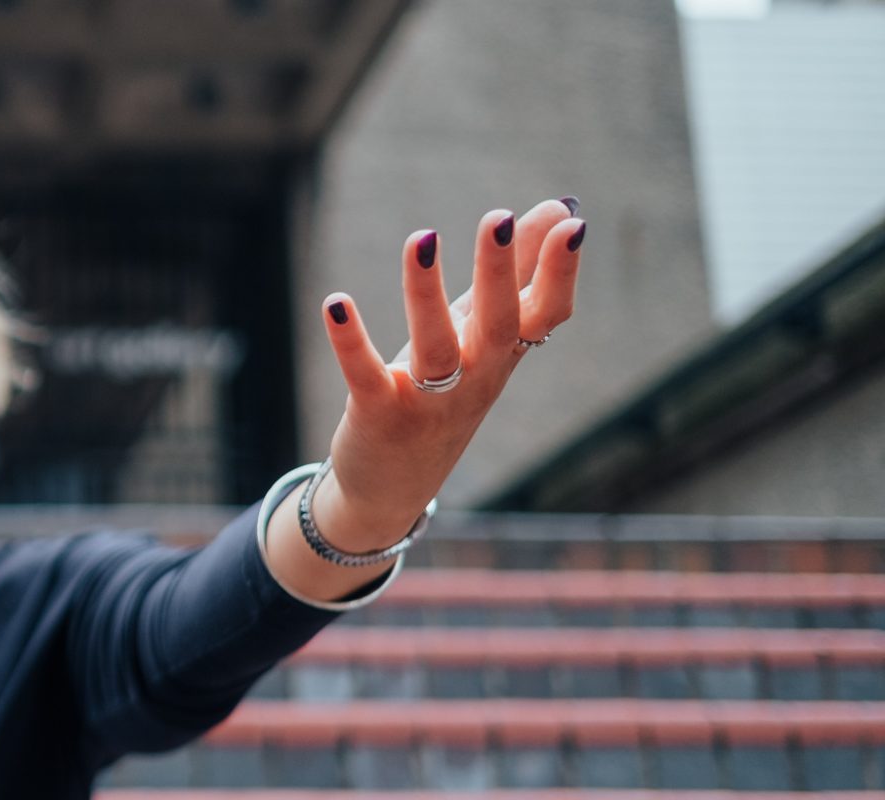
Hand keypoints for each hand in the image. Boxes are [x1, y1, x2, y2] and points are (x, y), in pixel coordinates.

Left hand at [313, 198, 585, 543]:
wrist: (394, 486)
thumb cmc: (447, 391)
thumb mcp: (483, 332)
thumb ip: (518, 274)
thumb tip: (558, 207)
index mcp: (503, 355)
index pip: (543, 315)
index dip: (560, 275)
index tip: (573, 225)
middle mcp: (474, 379)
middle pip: (496, 325)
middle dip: (499, 273)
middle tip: (500, 218)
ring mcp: (427, 401)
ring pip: (433, 347)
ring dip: (426, 293)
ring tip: (421, 238)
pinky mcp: (377, 415)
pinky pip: (364, 375)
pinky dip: (350, 341)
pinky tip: (335, 303)